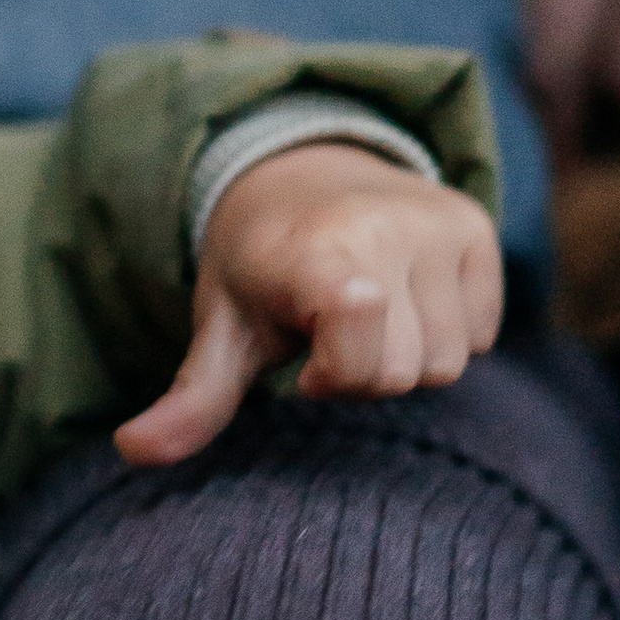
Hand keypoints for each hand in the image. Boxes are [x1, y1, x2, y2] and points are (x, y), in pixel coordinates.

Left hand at [119, 141, 501, 466]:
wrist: (302, 168)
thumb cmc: (257, 266)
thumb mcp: (222, 327)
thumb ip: (194, 397)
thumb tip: (133, 451)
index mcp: (316, 254)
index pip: (361, 358)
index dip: (334, 378)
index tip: (304, 364)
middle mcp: (387, 226)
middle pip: (407, 374)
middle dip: (367, 375)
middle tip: (330, 337)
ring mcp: (438, 222)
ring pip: (452, 361)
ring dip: (409, 358)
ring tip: (367, 318)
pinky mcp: (475, 225)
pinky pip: (486, 333)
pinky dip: (449, 333)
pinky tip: (406, 300)